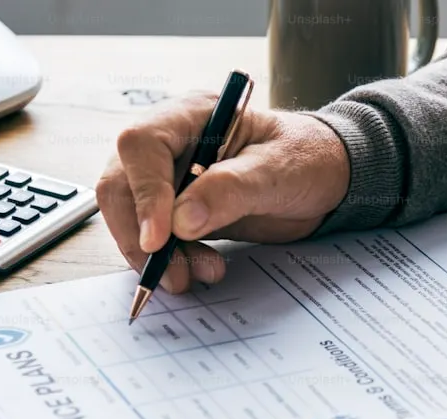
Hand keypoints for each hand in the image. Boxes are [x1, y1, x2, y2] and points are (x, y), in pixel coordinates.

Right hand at [96, 92, 349, 293]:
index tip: (159, 238)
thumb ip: (231, 190)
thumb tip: (179, 221)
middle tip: (171, 272)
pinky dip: (170, 260)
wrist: (325, 180)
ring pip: (132, 217)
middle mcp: (171, 143)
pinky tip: (198, 271)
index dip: (143, 193)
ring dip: (156, 255)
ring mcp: (170, 178)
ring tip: (194, 276)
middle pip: (121, 185)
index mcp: (192, 115)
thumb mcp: (279, 171)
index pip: (142, 146)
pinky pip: (156, 239)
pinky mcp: (177, 211)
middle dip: (139, 235)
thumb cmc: (307, 160)